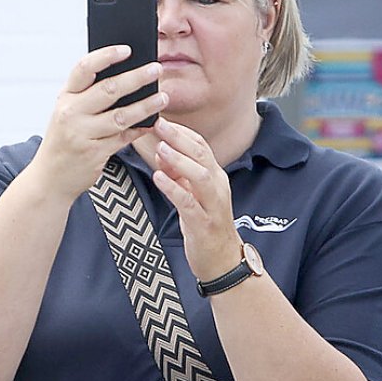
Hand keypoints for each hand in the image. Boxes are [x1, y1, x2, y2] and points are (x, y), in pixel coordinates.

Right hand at [27, 46, 166, 198]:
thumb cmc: (64, 141)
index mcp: (65, 97)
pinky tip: (151, 122)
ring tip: (163, 97)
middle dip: (136, 77)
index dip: (106, 56)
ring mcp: (82, 134)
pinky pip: (123, 138)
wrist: (50, 178)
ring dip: (145, 105)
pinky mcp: (95, 154)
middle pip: (109, 89)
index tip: (127, 49)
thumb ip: (88, 95)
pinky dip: (139, 129)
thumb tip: (125, 75)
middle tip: (156, 68)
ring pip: (121, 115)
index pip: (84, 68)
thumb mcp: (67, 113)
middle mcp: (71, 113)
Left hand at [146, 117, 242, 281]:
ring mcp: (212, 205)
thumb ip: (179, 175)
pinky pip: (188, 202)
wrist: (222, 262)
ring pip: (200, 175)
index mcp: (215, 177)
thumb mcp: (193, 195)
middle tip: (158, 123)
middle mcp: (217, 186)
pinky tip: (159, 179)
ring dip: (179, 159)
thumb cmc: (206, 226)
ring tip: (161, 147)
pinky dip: (173, 188)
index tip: (161, 118)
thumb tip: (162, 153)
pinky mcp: (204, 224)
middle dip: (179, 137)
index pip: (201, 145)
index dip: (181, 131)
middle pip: (202, 154)